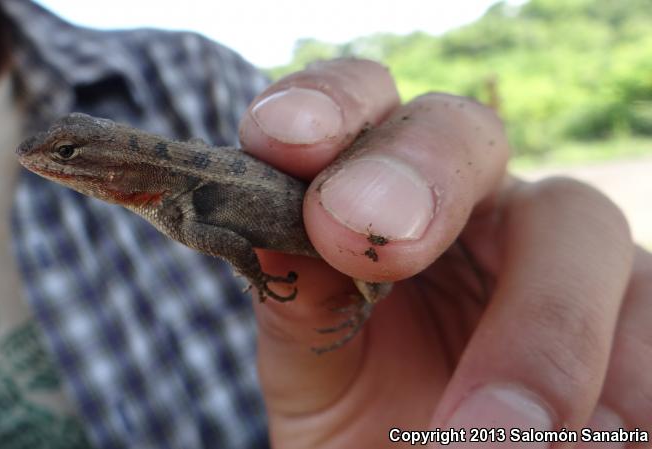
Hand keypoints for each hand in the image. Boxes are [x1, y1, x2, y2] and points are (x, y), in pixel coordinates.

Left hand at [239, 58, 649, 446]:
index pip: (362, 107)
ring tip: (488, 434)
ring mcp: (562, 254)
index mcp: (384, 198)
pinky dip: (615, 391)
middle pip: (472, 136)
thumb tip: (265, 229)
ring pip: (584, 226)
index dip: (329, 102)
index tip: (286, 141)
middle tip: (391, 249)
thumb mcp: (318, 366)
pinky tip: (562, 441)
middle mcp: (476, 206)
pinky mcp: (633, 319)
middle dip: (427, 177)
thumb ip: (303, 298)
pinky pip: (646, 328)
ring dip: (543, 329)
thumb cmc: (362, 420)